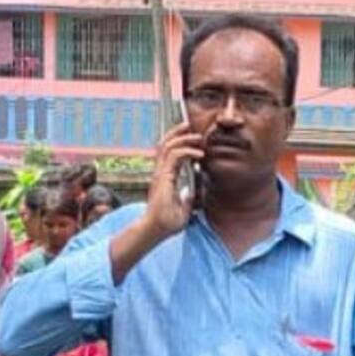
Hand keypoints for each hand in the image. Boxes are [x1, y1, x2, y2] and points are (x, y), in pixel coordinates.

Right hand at [141, 121, 206, 239]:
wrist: (155, 230)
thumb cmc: (166, 223)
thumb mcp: (183, 208)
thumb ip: (187, 197)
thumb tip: (192, 191)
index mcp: (163, 177)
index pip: (168, 153)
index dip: (179, 143)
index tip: (193, 141)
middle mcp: (159, 172)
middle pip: (165, 144)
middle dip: (177, 132)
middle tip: (189, 126)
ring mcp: (159, 174)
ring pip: (168, 146)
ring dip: (183, 138)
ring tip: (197, 137)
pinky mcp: (163, 177)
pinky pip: (174, 156)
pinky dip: (187, 151)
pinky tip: (199, 155)